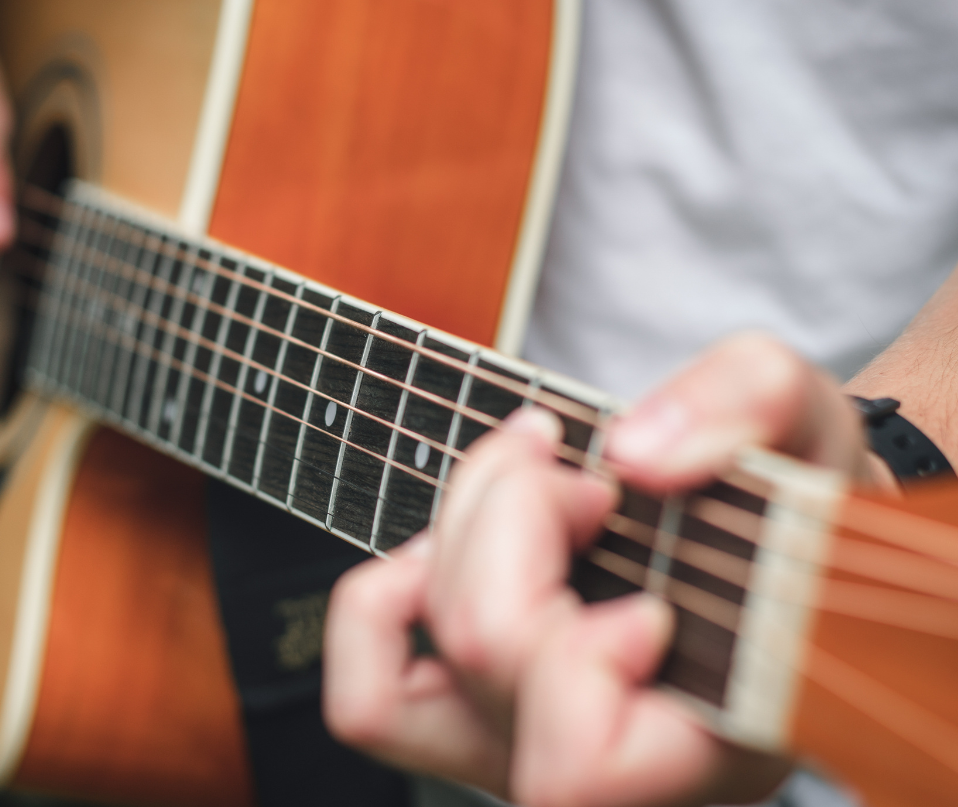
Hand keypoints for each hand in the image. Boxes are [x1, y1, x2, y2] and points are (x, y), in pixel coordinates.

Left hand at [324, 333, 871, 805]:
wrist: (767, 536)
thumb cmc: (789, 498)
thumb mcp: (799, 416)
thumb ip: (744, 402)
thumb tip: (634, 452)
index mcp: (713, 740)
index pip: (580, 762)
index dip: (579, 644)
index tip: (631, 533)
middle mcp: (608, 773)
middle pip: (484, 658)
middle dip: (513, 511)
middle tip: (581, 472)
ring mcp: (525, 750)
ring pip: (392, 693)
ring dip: (447, 547)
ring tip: (516, 487)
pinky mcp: (473, 718)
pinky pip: (371, 698)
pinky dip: (378, 605)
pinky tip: (448, 541)